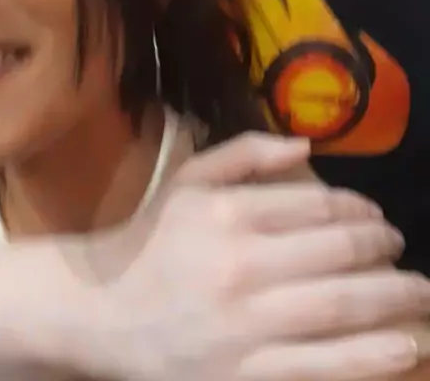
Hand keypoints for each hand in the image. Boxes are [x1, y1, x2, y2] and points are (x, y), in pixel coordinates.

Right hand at [65, 135, 429, 380]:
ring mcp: (245, 324)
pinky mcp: (245, 374)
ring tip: (420, 295)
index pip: (315, 205)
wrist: (102, 314)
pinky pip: (320, 365)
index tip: (378, 218)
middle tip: (402, 250)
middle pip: (335, 253)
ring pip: (338, 308)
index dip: (359, 209)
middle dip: (382, 249)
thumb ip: (246, 154)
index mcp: (228, 212)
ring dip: (392, 299)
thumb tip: (308, 142)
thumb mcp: (189, 179)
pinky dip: (368, 357)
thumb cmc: (153, 240)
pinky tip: (403, 347)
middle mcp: (240, 265)